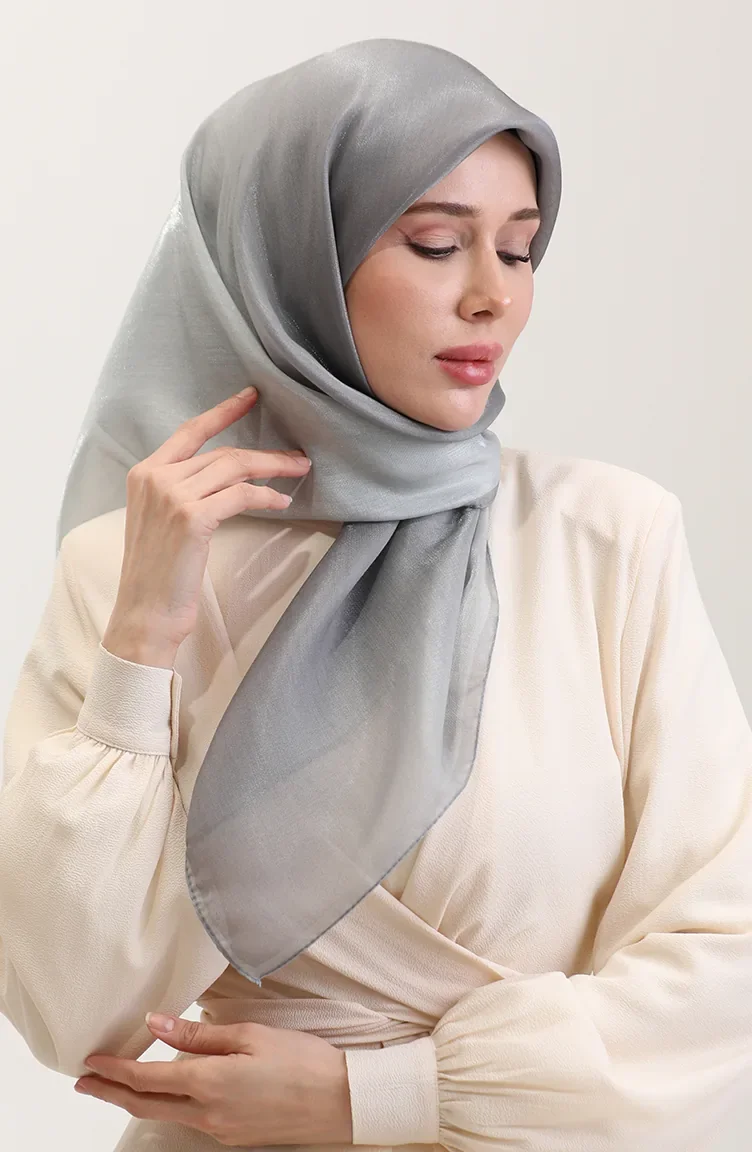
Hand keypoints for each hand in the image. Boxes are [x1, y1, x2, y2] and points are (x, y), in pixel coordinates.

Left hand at [74, 1012, 352, 1145]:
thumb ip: (200, 1035)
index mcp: (209, 1083)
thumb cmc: (302, 1060)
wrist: (342, 1101)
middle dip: (111, 1092)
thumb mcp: (250, 1036)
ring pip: (167, 1112)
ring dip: (137, 1098)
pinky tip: (168, 1092)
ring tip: (118, 1083)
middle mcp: (207, 1113)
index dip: (114, 1069)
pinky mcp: (235, 1136)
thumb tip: (158, 1024)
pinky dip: (168, 1104)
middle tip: (84, 1082)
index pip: (147, 1077)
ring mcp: (220, 1129)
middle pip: (146, 1103)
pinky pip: (191, 1118)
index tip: (90, 1061)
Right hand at [103, 385, 312, 666]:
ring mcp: (172, 496)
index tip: (250, 396)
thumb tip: (225, 477)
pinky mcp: (192, 517)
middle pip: (222, 453)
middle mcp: (155, 478)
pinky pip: (241, 495)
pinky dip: (267, 495)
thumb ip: (182, 492)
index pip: (190, 432)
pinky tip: (284, 501)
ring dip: (272, 468)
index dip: (223, 411)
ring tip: (299, 472)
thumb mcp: (161, 522)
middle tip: (296, 457)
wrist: (145, 613)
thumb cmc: (159, 574)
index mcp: (144, 474)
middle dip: (264, 453)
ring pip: (234, 468)